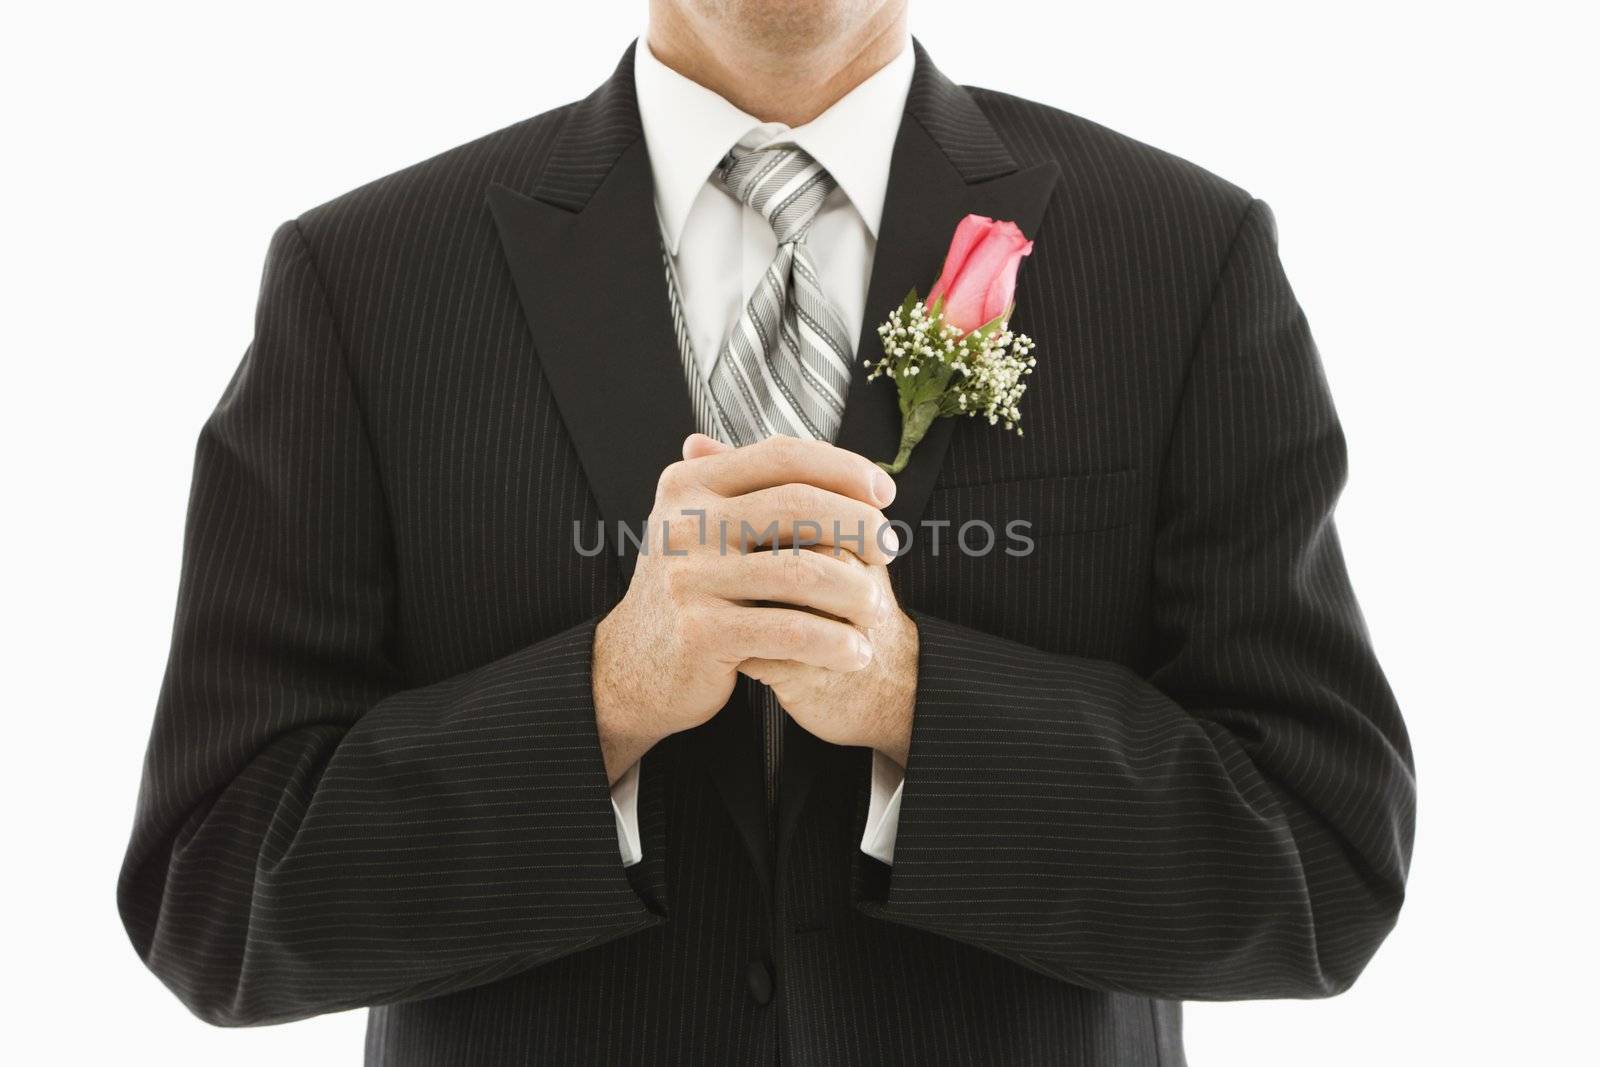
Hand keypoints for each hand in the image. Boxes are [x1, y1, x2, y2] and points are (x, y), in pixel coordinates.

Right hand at [592, 434, 899, 781]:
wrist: (633, 668)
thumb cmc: (691, 592)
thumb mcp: (708, 528)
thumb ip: (760, 490)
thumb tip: (843, 464)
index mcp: (690, 485)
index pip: (781, 455)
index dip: (842, 467)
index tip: (885, 491)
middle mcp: (684, 523)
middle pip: (797, 504)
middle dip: (858, 524)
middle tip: (889, 549)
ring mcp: (689, 577)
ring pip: (802, 570)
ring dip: (855, 589)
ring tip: (876, 605)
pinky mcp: (700, 632)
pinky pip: (789, 630)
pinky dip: (834, 642)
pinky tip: (857, 652)